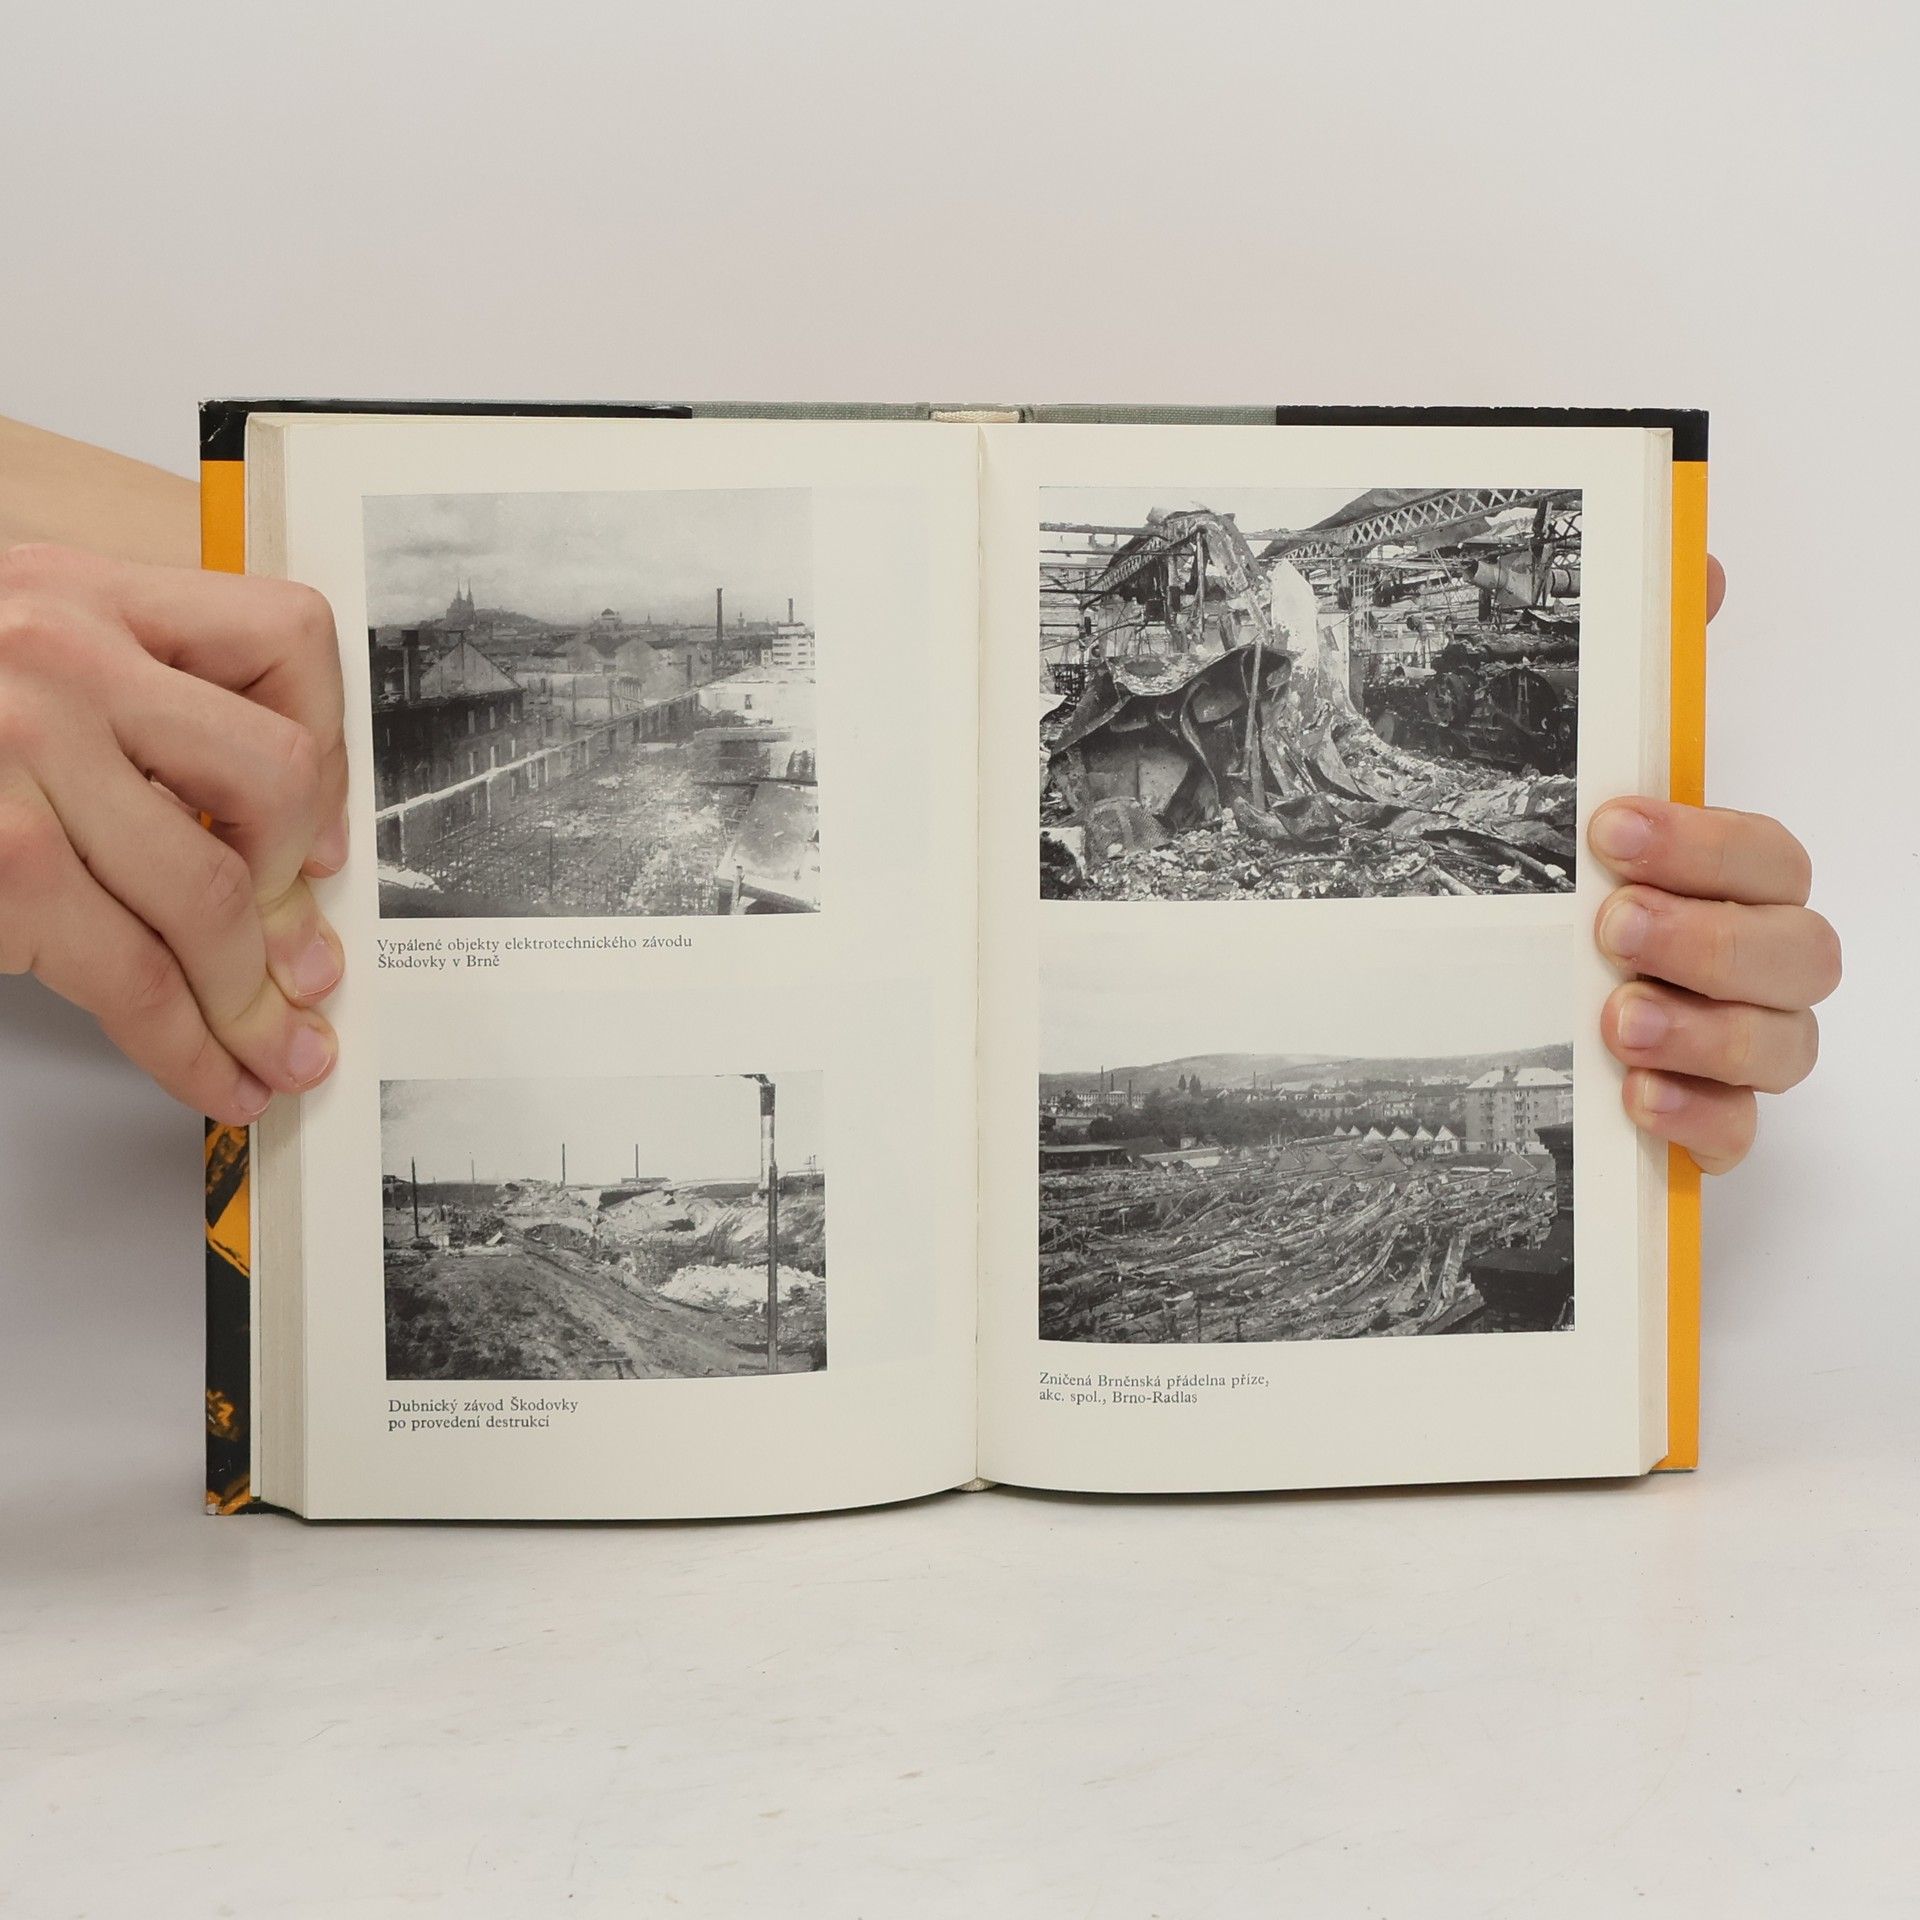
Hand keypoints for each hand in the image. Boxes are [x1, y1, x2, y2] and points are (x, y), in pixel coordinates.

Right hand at [0, 543, 347, 1123]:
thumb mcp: (16, 661)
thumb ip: (125, 704)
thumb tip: (270, 841)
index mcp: (82, 590)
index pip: (286, 635)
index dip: (332, 750)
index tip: (325, 834)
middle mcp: (64, 656)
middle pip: (277, 779)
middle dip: (303, 891)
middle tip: (308, 959)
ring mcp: (26, 757)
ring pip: (218, 894)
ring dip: (259, 994)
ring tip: (278, 1044)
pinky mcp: (4, 863)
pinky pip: (141, 974)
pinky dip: (194, 1044)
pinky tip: (218, 1071)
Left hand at [1590, 558, 1839, 1172]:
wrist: (1500, 1024)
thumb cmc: (1557, 896)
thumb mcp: (1564, 789)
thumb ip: (1640, 685)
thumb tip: (1698, 562)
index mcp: (1726, 881)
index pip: (1767, 855)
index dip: (1705, 840)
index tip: (1610, 827)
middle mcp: (1750, 961)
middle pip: (1798, 949)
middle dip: (1710, 934)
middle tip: (1615, 923)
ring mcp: (1738, 1047)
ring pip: (1785, 1043)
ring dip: (1707, 1028)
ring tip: (1616, 1018)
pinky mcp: (1706, 1122)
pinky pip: (1741, 1134)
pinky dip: (1701, 1119)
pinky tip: (1637, 1100)